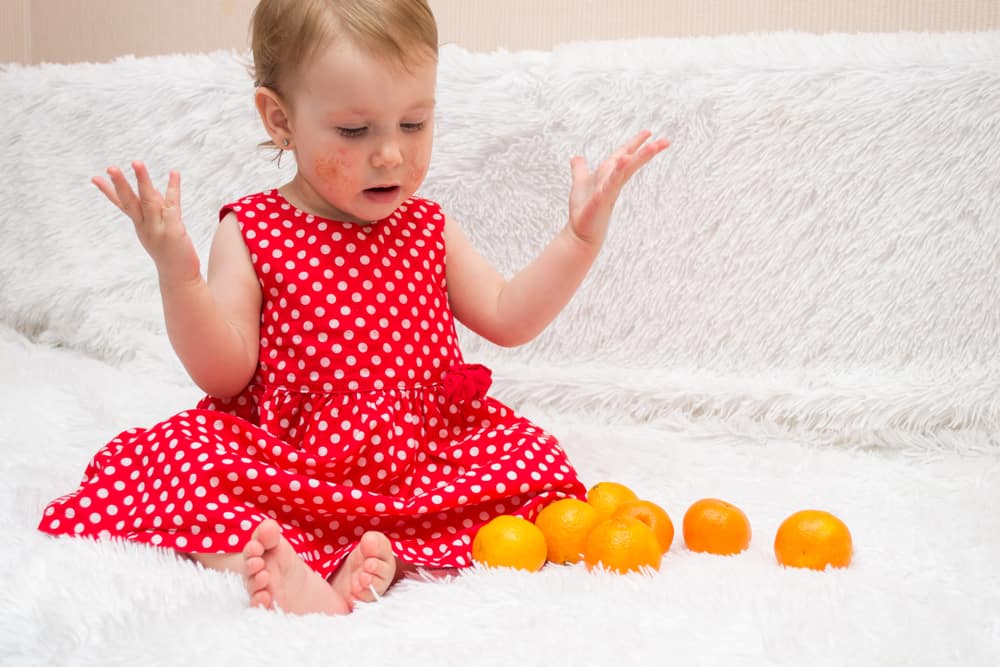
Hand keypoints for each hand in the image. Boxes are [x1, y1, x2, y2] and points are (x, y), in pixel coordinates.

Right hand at [92, 161, 200, 282]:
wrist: (179, 277)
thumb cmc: (170, 253)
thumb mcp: (158, 229)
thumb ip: (156, 210)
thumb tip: (154, 190)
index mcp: (139, 225)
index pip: (121, 205)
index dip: (108, 191)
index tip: (94, 178)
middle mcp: (145, 226)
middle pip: (129, 202)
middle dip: (119, 184)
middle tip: (110, 168)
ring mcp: (157, 228)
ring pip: (148, 200)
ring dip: (142, 180)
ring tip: (136, 162)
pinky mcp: (173, 230)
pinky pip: (172, 205)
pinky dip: (173, 188)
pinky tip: (174, 173)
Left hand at [568, 130, 669, 244]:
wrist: (579, 232)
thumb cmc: (582, 210)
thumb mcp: (579, 182)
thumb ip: (580, 169)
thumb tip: (576, 157)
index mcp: (608, 174)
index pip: (624, 154)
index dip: (635, 143)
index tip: (649, 132)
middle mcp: (613, 180)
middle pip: (632, 161)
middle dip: (648, 150)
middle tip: (666, 141)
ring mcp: (610, 188)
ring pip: (628, 169)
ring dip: (640, 157)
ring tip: (654, 146)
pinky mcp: (604, 197)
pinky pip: (613, 181)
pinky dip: (618, 170)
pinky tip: (625, 160)